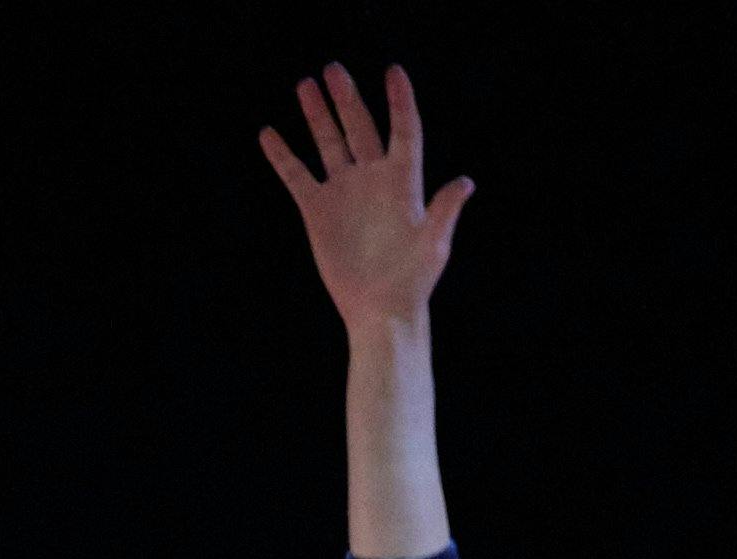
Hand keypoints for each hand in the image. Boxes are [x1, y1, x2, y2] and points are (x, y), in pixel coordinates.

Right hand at [260, 65, 470, 333]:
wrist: (380, 312)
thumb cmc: (412, 282)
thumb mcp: (433, 244)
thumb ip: (445, 210)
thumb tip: (466, 182)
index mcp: (403, 184)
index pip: (404, 133)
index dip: (400, 102)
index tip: (393, 72)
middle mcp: (372, 182)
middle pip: (360, 129)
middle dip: (347, 99)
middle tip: (334, 69)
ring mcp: (344, 193)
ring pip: (329, 144)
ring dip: (318, 116)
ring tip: (306, 84)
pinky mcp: (319, 210)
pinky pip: (297, 175)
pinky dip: (282, 156)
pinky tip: (270, 134)